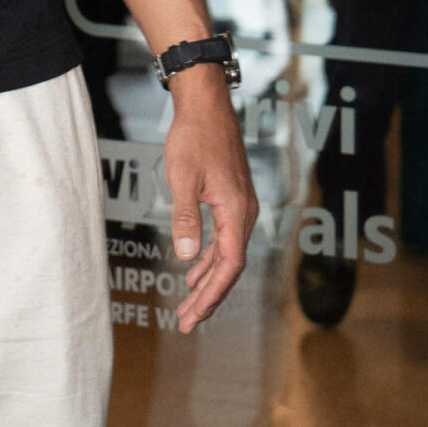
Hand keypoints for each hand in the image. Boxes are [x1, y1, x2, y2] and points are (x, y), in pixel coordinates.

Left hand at [164, 69, 256, 331]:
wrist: (207, 104)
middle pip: (229, 267)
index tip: (193, 316)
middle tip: (186, 322)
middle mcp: (244, 213)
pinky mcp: (232, 199)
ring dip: (207, 280)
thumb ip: (186, 219)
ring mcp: (240, 206)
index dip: (212, 295)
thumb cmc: (194, 137)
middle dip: (208, 297)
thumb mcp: (183, 179)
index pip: (228, 266)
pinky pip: (223, 238)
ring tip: (188, 304)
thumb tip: (185, 258)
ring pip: (226, 254)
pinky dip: (208, 257)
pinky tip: (194, 269)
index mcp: (236, 212)